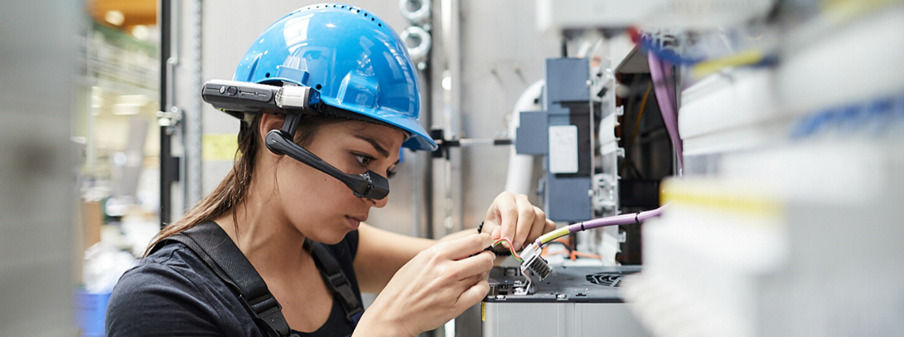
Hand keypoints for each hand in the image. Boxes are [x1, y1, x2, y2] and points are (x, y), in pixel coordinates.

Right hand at [355, 233, 494, 336]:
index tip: (485, 242)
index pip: (473, 241)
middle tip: (485, 259)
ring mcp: (452, 288)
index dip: (483, 241)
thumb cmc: (403, 289)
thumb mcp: (419, 261)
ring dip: (482, 274)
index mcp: (436, 255)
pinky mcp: (456, 305)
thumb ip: (443, 253)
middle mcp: (446, 270)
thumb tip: (465, 247)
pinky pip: (480, 292)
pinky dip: (481, 288)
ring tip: (473, 275)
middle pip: (483, 258)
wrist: (394, 314)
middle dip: (487, 258)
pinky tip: (474, 287)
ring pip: (482, 275)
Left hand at [482, 192, 555, 250]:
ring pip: (540, 218)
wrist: (503, 231)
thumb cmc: (496, 227)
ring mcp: (534, 208)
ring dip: (532, 236)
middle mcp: (521, 200)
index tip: (507, 242)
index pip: (510, 210)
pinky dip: (542, 237)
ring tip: (522, 246)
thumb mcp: (489, 230)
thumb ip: (493, 233)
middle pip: (528, 212)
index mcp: (505, 199)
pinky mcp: (544, 218)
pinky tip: (531, 243)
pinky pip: (549, 226)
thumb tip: (499, 236)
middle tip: (515, 247)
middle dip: (522, 233)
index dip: (509, 228)